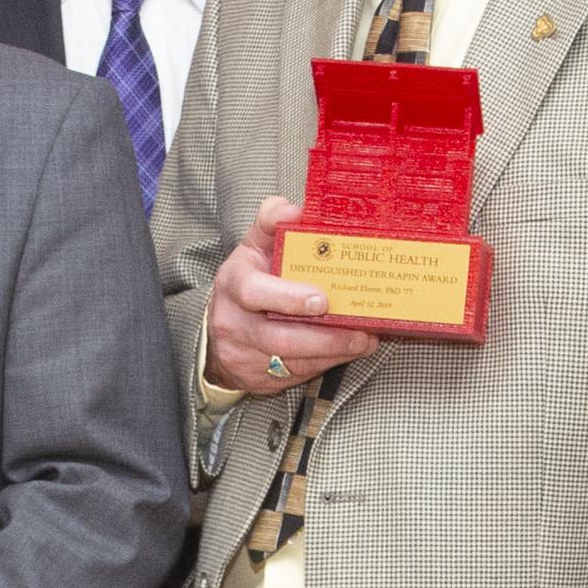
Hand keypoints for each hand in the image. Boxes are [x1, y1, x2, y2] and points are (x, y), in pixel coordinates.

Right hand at [205, 199, 379, 397]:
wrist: (222, 328)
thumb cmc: (249, 280)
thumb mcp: (253, 246)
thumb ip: (271, 222)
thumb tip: (295, 209)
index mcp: (234, 282)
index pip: (254, 291)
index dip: (288, 297)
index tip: (322, 299)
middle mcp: (233, 321)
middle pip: (278, 337)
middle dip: (325, 338)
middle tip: (360, 331)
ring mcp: (242, 353)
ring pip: (292, 361)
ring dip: (334, 352)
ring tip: (364, 340)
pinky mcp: (256, 378)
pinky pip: (296, 374)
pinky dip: (326, 363)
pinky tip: (349, 351)